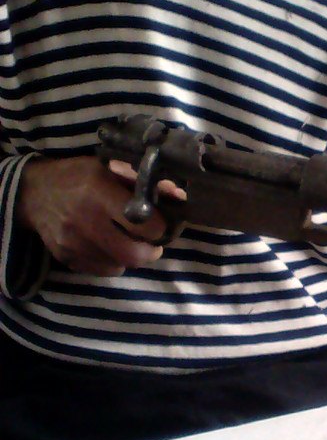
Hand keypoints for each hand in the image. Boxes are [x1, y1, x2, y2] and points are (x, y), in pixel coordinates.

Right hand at [17, 156, 168, 275]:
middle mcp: (85, 220)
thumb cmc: (78, 176)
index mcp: (99, 193)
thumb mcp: (109, 169)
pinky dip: (113, 262)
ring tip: (131, 242)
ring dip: (132, 257)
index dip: (159, 227)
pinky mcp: (66, 257)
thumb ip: (144, 183)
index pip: (144, 224)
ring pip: (120, 265)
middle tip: (152, 242)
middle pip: (133, 254)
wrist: (33, 192)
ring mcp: (73, 243)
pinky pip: (103, 271)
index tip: (161, 223)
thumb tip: (179, 197)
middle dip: (151, 251)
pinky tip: (110, 247)